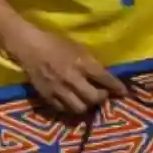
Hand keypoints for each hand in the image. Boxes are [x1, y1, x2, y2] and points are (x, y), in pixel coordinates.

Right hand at [2, 24, 126, 116]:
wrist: (30, 47)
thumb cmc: (56, 43)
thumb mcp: (78, 48)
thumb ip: (91, 63)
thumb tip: (105, 76)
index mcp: (82, 62)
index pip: (105, 79)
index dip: (116, 87)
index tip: (123, 92)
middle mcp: (72, 78)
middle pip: (94, 98)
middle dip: (101, 98)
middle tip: (101, 95)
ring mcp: (59, 89)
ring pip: (79, 108)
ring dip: (86, 105)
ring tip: (86, 100)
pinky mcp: (47, 96)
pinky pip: (63, 109)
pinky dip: (70, 108)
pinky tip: (71, 102)